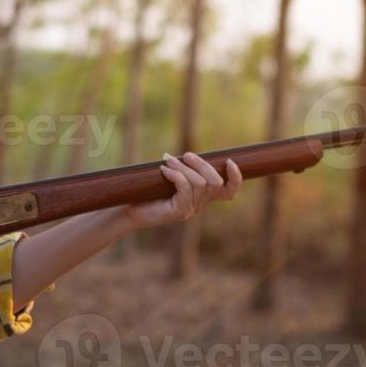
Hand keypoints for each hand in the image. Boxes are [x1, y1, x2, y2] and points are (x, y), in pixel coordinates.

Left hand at [123, 152, 241, 230]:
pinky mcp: (179, 211)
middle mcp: (199, 204)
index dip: (235, 178)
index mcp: (201, 197)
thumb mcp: (169, 177)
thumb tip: (186, 156)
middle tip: (185, 155)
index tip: (229, 162)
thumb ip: (181, 169)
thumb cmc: (148, 192)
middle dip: (202, 164)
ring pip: (199, 183)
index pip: (229, 191)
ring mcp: (190, 209)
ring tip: (167, 160)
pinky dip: (176, 174)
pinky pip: (185, 188)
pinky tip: (163, 170)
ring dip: (183, 167)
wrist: (129, 211)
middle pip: (215, 181)